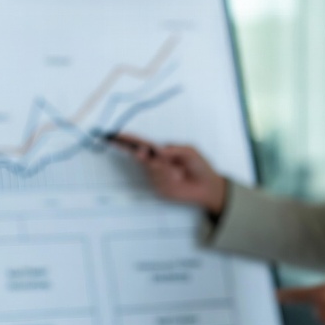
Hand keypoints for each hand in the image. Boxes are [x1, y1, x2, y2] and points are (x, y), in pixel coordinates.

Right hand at [110, 133, 227, 214]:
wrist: (207, 187)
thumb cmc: (199, 166)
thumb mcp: (191, 151)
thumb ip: (176, 149)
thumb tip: (160, 150)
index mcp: (161, 151)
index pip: (142, 144)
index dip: (129, 140)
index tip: (117, 136)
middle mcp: (155, 162)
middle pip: (142, 156)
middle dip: (143, 155)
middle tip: (143, 153)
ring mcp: (156, 176)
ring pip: (151, 169)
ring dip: (164, 169)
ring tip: (179, 172)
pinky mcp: (159, 188)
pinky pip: (158, 180)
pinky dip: (168, 178)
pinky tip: (178, 178)